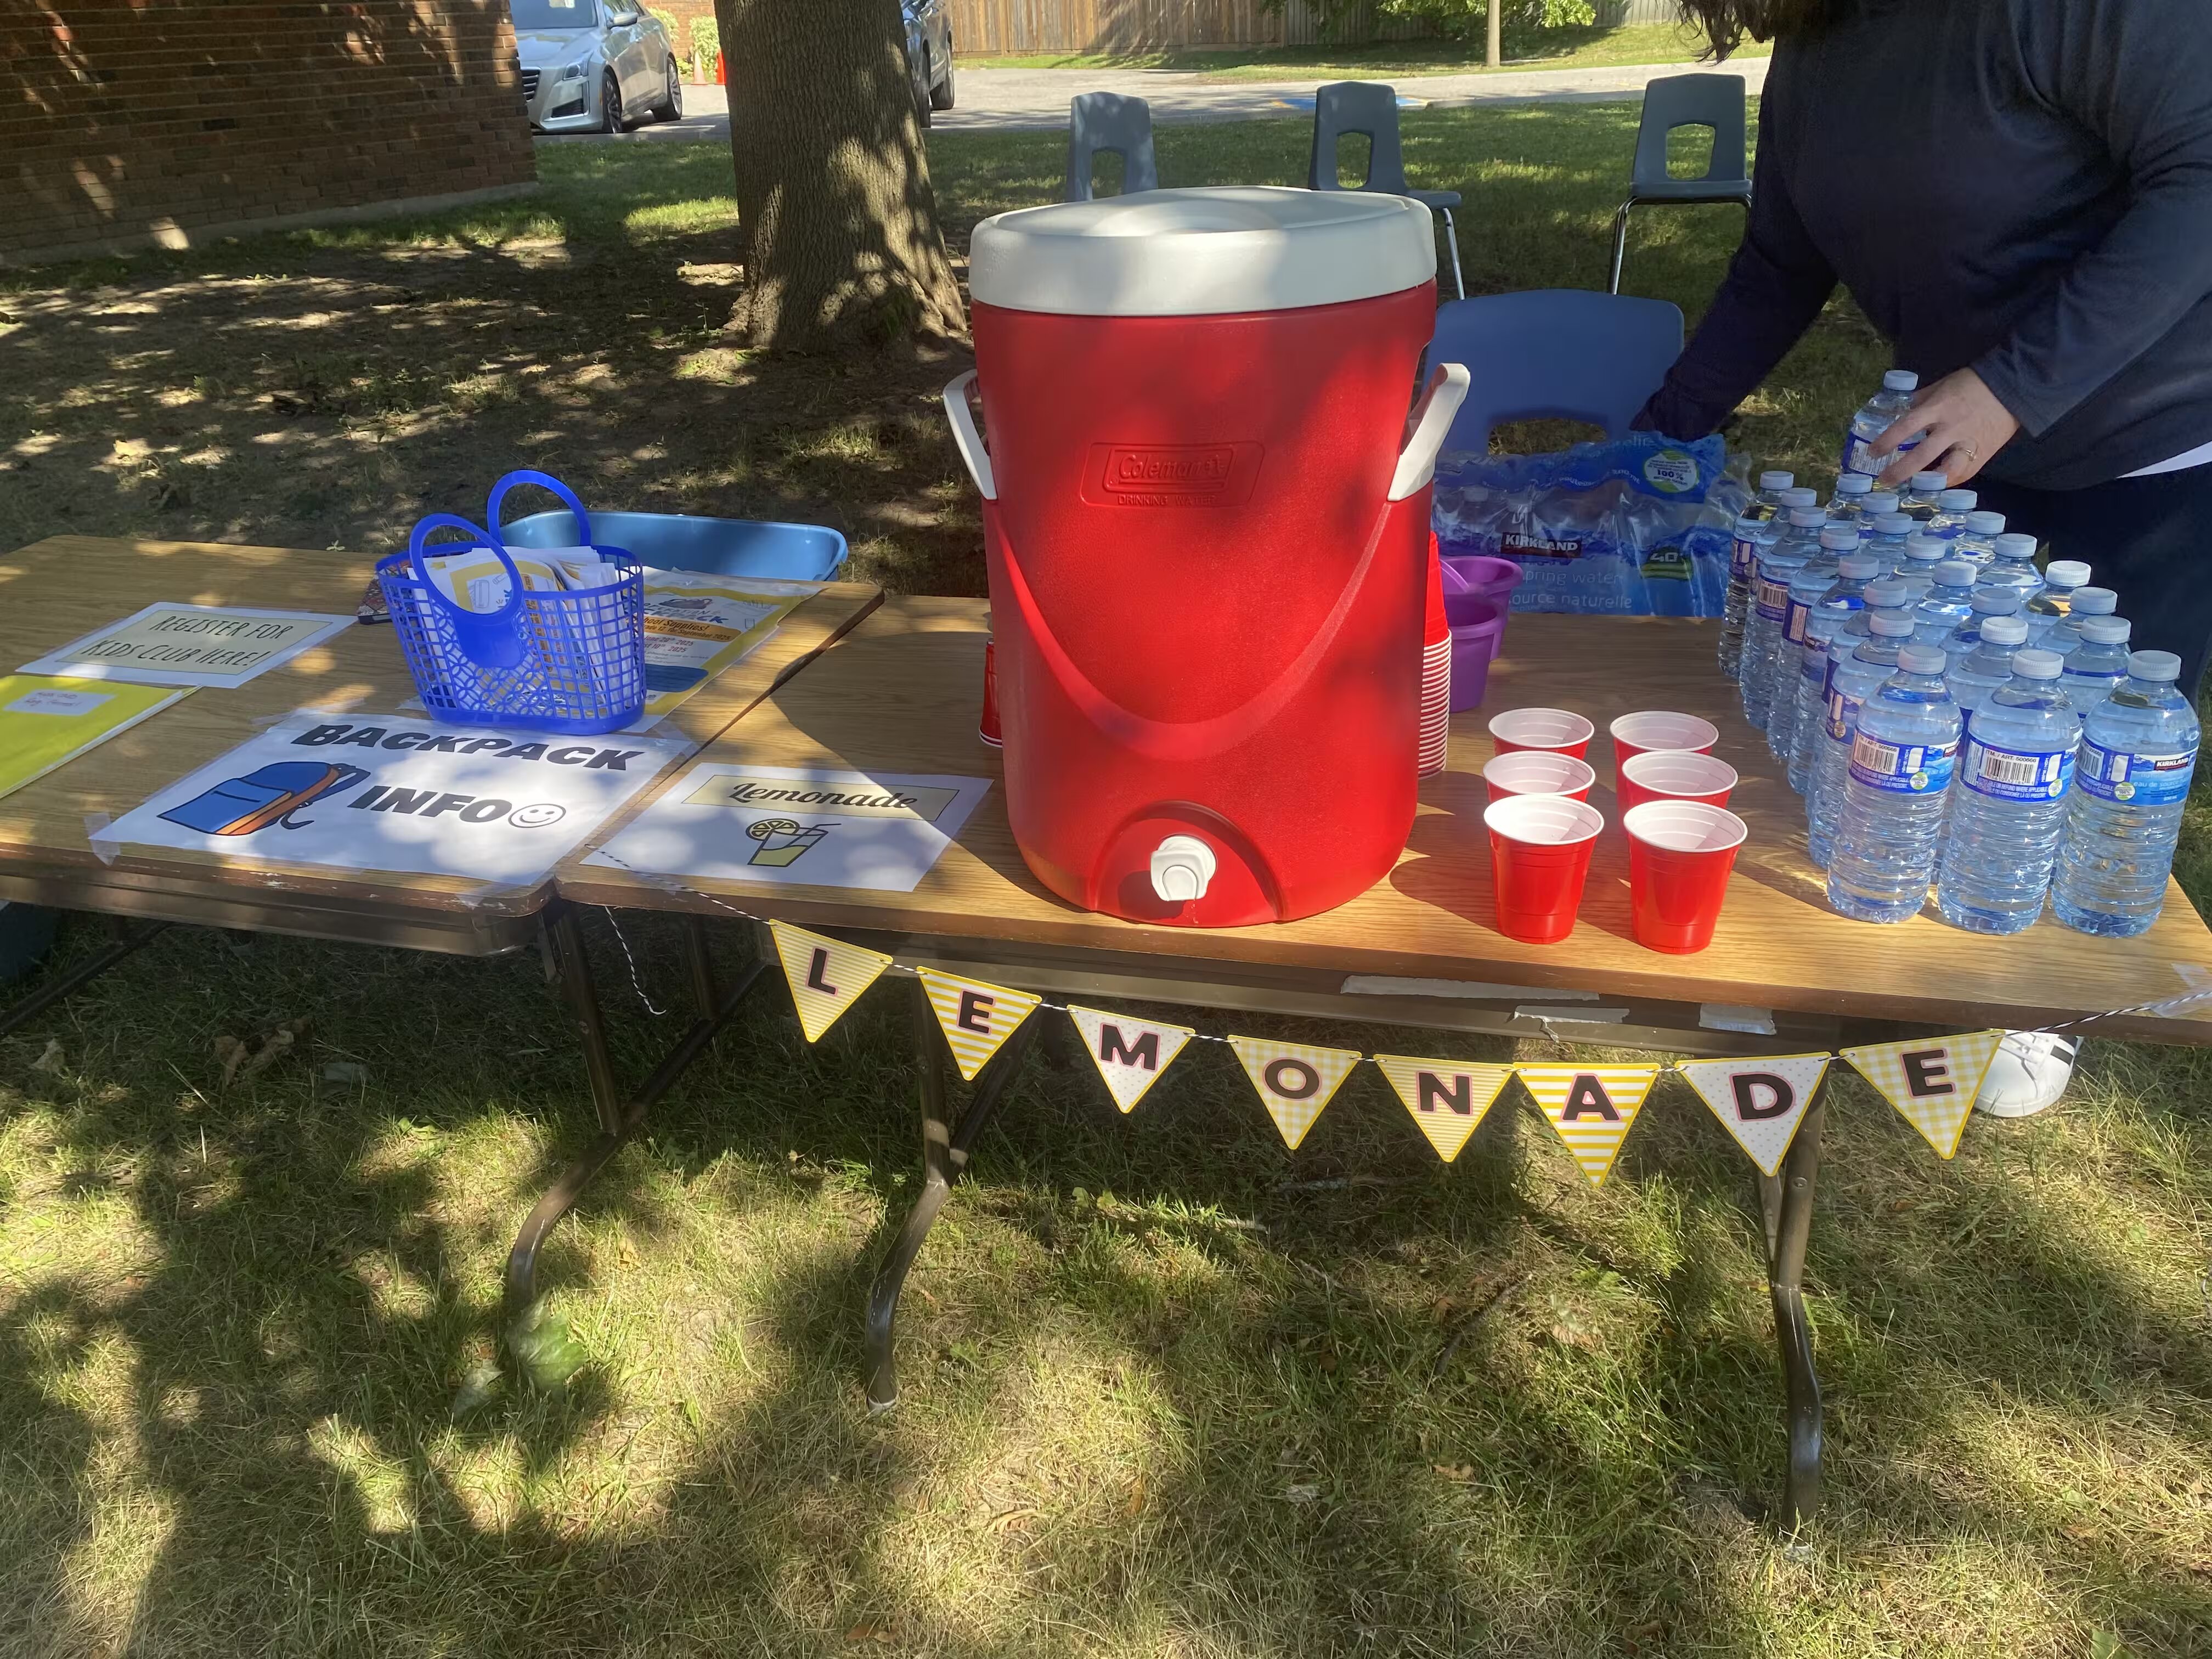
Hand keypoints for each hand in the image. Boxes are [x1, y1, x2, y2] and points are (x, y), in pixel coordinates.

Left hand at [1873, 368, 2019, 487]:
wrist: (2014, 387)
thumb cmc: (1973, 384)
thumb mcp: (1941, 386)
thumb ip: (1921, 402)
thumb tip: (1900, 413)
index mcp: (1939, 407)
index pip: (1907, 425)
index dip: (1888, 441)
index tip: (1872, 453)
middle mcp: (1953, 427)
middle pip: (1923, 455)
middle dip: (1901, 471)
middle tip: (1884, 480)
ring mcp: (1969, 443)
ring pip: (1947, 471)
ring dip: (1928, 483)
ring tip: (1912, 489)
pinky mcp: (1984, 454)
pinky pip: (1964, 474)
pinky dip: (1948, 481)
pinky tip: (1935, 486)